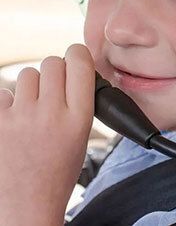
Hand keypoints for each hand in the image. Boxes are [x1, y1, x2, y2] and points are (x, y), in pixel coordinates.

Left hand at [0, 44, 94, 225]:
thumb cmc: (57, 171)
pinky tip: (15, 122)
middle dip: (53, 72)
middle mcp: (51, 114)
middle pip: (52, 62)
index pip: (79, 62)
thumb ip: (79, 99)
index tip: (74, 58)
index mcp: (79, 118)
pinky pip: (4, 93)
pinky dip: (10, 103)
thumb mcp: (82, 136)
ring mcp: (21, 118)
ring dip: (30, 87)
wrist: (27, 206)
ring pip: (27, 74)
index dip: (77, 54)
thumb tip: (71, 66)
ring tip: (31, 111)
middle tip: (51, 92)